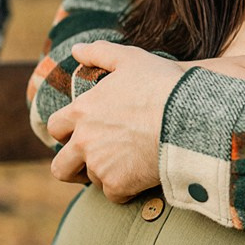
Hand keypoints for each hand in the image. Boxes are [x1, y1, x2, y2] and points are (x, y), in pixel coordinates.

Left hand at [47, 42, 244, 203]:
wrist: (194, 123)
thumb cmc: (213, 93)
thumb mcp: (242, 70)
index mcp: (112, 81)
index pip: (75, 86)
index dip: (79, 106)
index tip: (92, 113)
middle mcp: (92, 112)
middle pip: (56, 136)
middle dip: (71, 149)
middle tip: (98, 151)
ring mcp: (94, 148)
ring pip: (70, 169)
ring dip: (90, 174)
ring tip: (119, 174)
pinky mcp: (109, 180)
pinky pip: (106, 193)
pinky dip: (121, 192)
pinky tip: (145, 186)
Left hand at [48, 43, 184, 201]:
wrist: (188, 117)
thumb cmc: (161, 84)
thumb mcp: (131, 58)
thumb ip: (99, 52)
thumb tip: (75, 49)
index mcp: (81, 111)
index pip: (55, 128)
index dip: (66, 132)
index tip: (80, 135)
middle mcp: (83, 141)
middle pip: (60, 167)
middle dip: (72, 167)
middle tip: (90, 164)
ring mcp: (99, 165)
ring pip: (91, 180)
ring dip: (105, 175)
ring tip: (128, 165)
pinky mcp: (118, 185)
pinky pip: (113, 195)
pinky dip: (125, 190)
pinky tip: (141, 177)